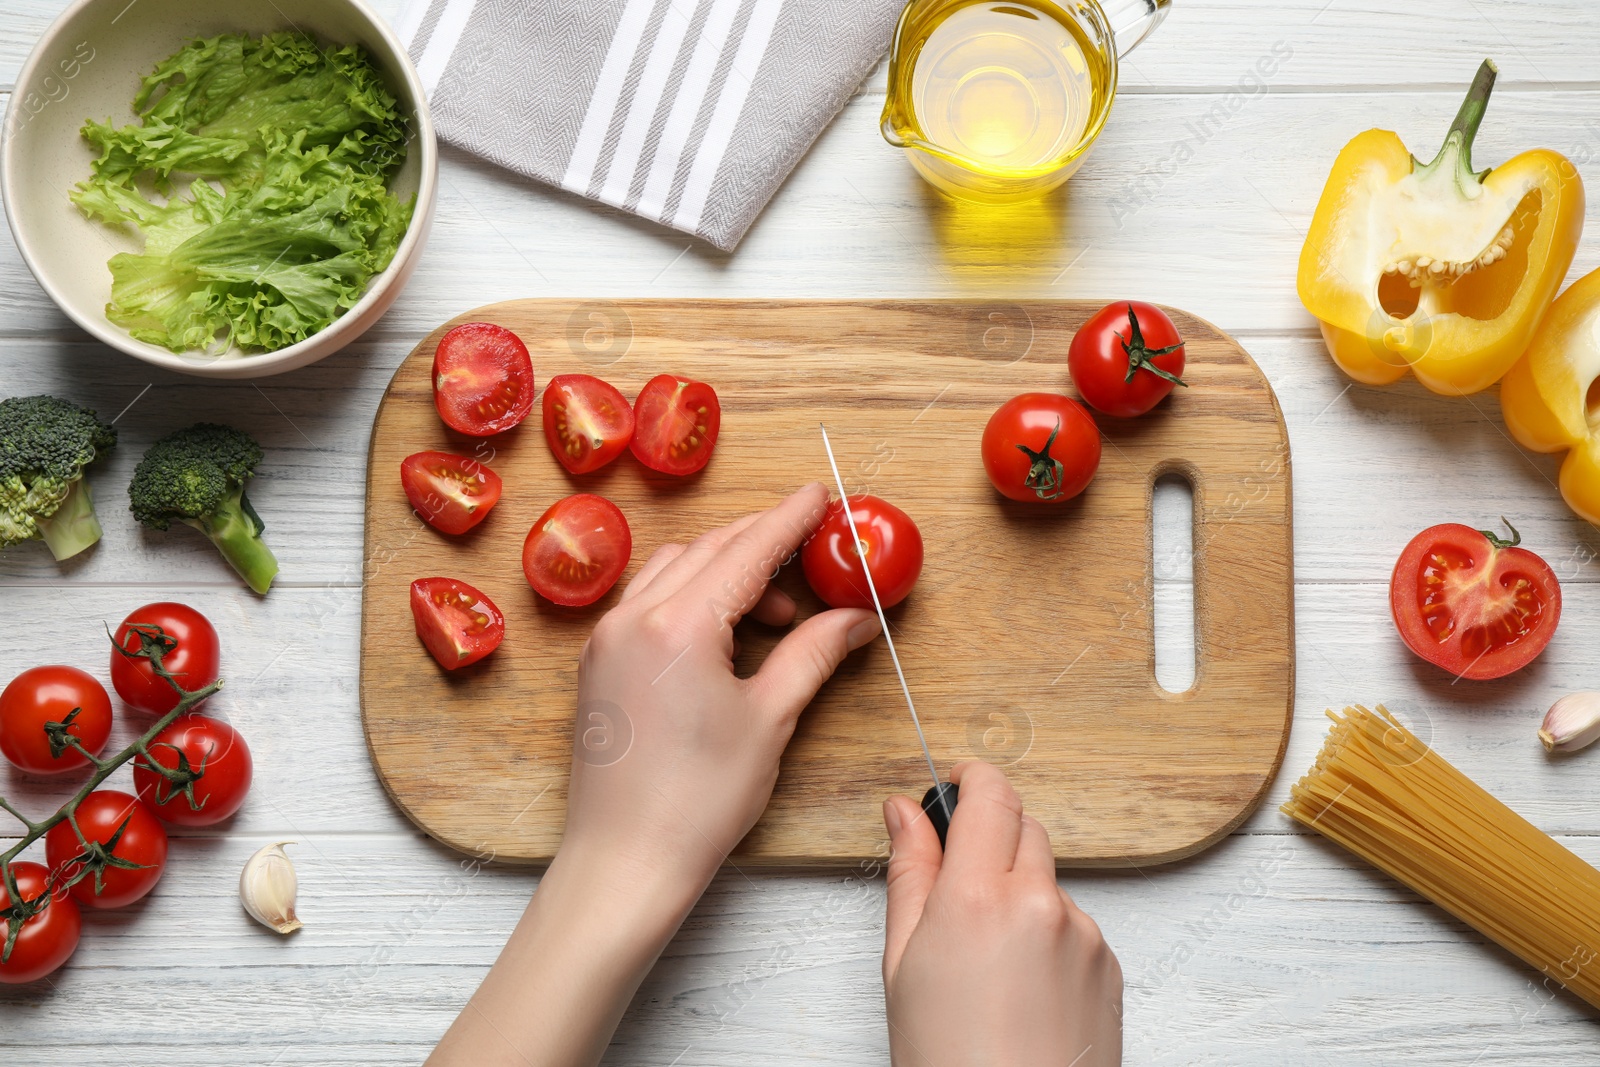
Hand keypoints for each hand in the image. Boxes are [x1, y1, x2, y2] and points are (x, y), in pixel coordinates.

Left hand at [561, 482, 880, 896]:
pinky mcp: (597, 664)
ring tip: (778, 612)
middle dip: (763, 544)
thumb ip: (811, 654)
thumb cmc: (696, 801)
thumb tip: (853, 619)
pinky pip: (648, 601)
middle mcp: (631, 618)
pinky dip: (691, 595)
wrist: (624, 862)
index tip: (822, 495)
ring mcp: (606, 639)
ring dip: (727, 571)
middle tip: (815, 553)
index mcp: (677, 625)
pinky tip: (726, 629)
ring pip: (674, 570)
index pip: (746, 550)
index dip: (790, 520)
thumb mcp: (769, 719)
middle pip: (708, 551)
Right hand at [882, 762, 1123, 1066]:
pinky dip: (1048, 934)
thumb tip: (903, 813)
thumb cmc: (947, 1060)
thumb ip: (909, 873)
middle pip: (1024, 827)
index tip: (958, 780)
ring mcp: (1083, 934)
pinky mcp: (1109, 964)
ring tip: (987, 962)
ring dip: (1021, 891)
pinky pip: (1074, 922)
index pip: (992, 795)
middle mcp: (1040, 904)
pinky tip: (1020, 985)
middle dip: (992, 838)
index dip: (974, 777)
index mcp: (979, 897)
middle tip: (957, 885)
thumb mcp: (901, 962)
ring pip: (1049, 878)